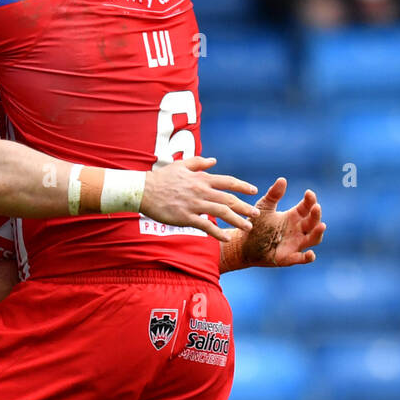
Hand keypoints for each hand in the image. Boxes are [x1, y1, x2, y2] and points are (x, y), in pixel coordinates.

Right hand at [142, 156, 256, 241]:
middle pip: (229, 199)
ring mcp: (194, 204)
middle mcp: (201, 190)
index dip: (242, 186)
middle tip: (256, 214)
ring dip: (237, 220)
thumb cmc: (161, 178)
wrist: (143, 190)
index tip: (253, 191)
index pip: (228, 181)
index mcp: (201, 178)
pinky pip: (206, 226)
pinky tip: (227, 238)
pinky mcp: (186, 217)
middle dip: (245, 207)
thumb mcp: (181, 165)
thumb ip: (199, 163)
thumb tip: (214, 160)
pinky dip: (218, 233)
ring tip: (248, 227)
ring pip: (222, 212)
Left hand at [225, 178, 324, 270]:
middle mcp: (298, 230)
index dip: (310, 200)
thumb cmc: (256, 225)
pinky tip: (311, 254)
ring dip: (318, 233)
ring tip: (322, 226)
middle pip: (312, 222)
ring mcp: (295, 244)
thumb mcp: (264, 207)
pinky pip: (300, 259)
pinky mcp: (287, 258)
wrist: (243, 244)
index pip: (307, 207)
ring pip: (312, 239)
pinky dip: (307, 258)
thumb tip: (282, 179)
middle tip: (316, 207)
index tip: (309, 193)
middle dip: (316, 215)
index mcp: (294, 216)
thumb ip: (273, 195)